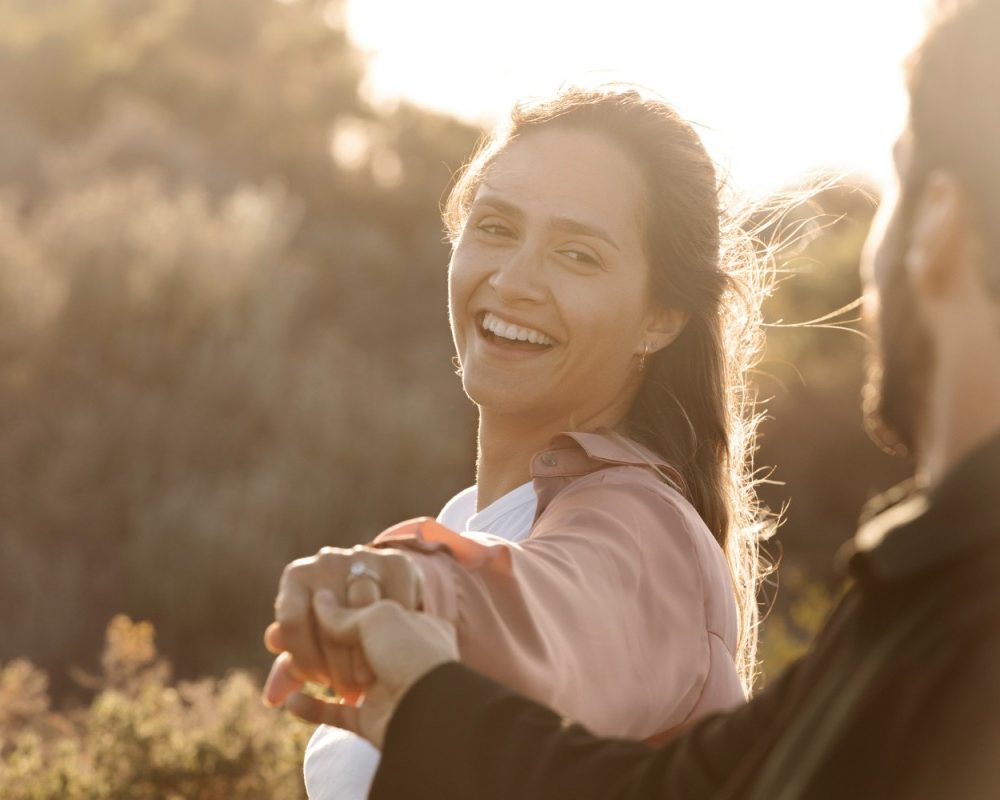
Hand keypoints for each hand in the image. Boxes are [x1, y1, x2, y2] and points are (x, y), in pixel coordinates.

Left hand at [263, 545, 421, 703]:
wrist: (376, 584)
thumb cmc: (334, 622)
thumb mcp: (311, 642)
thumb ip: (290, 668)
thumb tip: (273, 697)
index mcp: (297, 576)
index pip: (292, 620)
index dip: (304, 657)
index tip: (318, 680)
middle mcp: (326, 561)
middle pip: (330, 619)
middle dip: (338, 665)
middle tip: (348, 690)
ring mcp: (362, 558)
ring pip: (365, 611)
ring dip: (368, 653)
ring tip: (368, 679)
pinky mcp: (396, 561)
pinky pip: (396, 602)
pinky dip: (397, 631)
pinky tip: (392, 651)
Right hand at [282, 591, 457, 748]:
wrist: (427, 711)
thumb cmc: (410, 653)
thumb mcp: (378, 616)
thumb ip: (344, 612)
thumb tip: (319, 601)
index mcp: (413, 621)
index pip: (371, 606)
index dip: (342, 604)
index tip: (315, 600)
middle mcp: (401, 651)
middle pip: (352, 641)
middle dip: (324, 640)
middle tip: (291, 638)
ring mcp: (387, 685)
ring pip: (342, 673)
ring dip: (316, 671)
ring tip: (290, 667)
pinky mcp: (372, 718)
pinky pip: (336, 713)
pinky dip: (312, 708)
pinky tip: (290, 701)